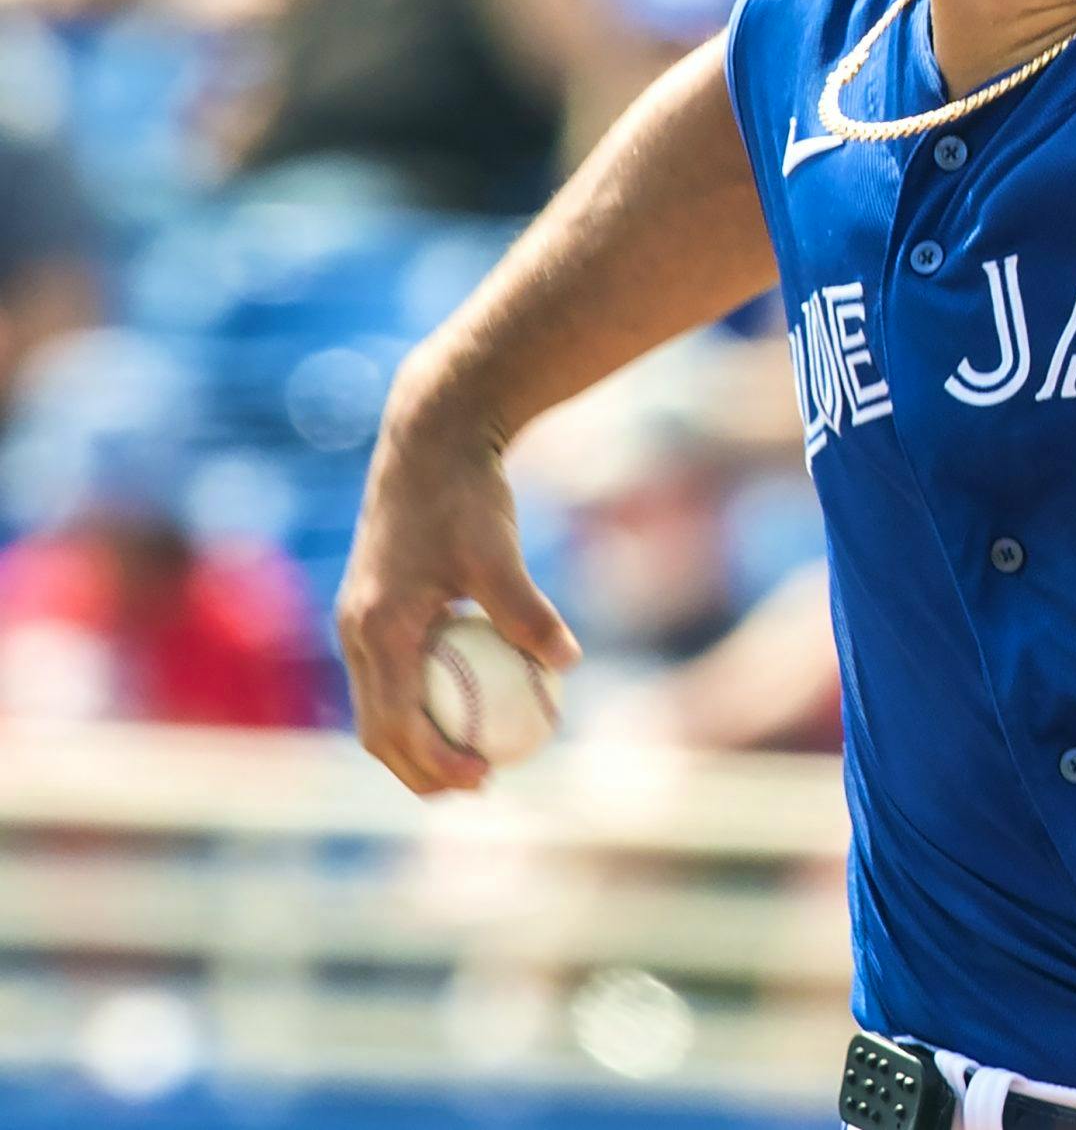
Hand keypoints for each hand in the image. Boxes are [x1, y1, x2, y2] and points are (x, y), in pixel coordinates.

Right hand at [335, 396, 581, 795]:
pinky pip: (393, 673)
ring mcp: (359, 620)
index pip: (395, 724)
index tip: (484, 779)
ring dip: (419, 740)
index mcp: (377, 630)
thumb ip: (526, 611)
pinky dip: (422, 701)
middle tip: (480, 786)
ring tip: (476, 759)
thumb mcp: (497, 554)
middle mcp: (355, 632)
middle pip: (377, 729)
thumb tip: (567, 665)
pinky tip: (472, 703)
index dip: (434, 763)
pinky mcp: (374, 607)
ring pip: (380, 704)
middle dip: (419, 769)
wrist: (431, 442)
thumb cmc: (465, 495)